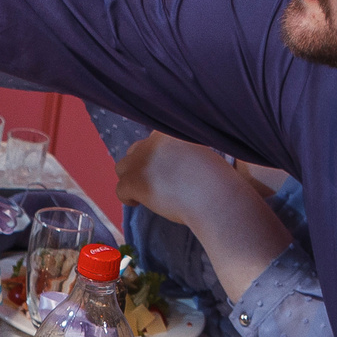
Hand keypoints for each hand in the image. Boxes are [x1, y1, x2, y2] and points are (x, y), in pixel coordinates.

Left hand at [114, 133, 256, 226]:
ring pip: (122, 168)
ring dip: (131, 178)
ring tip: (144, 191)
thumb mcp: (200, 151)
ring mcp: (140, 161)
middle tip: (154, 181)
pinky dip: (127, 198)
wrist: (212, 196)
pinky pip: (120, 189)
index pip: (152, 141)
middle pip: (135, 151)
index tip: (164, 168)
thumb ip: (182, 149)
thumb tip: (170, 161)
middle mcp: (151, 142)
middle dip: (141, 165)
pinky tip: (138, 202)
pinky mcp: (133, 181)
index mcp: (168, 133)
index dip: (155, 156)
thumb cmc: (216, 180)